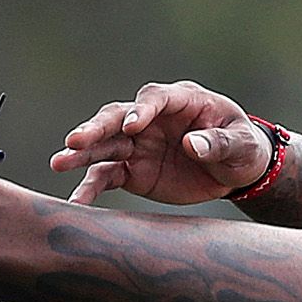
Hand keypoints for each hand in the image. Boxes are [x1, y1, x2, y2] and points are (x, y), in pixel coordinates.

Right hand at [50, 81, 273, 207]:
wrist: (235, 171)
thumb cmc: (242, 148)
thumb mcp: (241, 145)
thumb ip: (218, 143)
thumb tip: (191, 145)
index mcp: (181, 101)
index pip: (156, 98)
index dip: (142, 110)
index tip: (133, 125)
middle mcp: (151, 119)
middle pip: (118, 118)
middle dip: (97, 127)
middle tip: (76, 140)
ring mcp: (138, 144)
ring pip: (105, 146)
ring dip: (82, 154)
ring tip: (59, 163)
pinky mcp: (132, 170)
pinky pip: (106, 177)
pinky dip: (90, 188)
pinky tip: (76, 203)